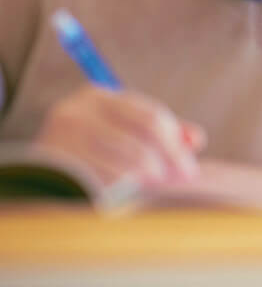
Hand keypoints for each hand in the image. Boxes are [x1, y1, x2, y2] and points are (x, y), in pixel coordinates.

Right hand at [33, 85, 204, 185]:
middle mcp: (76, 113)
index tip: (191, 167)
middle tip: (183, 178)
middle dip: (167, 162)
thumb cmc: (91, 144)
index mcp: (97, 96)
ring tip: (155, 186)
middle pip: (140, 141)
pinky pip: (102, 183)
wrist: (38, 168)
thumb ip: (160, 129)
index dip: (175, 144)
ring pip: (124, 166)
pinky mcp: (55, 168)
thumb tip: (196, 140)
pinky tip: (126, 192)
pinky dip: (120, 190)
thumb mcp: (123, 127)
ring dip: (146, 179)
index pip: (151, 117)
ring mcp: (62, 141)